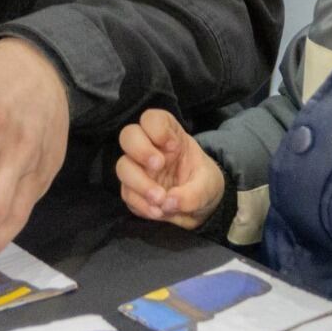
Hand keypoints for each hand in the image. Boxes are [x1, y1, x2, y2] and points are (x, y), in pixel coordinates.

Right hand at [116, 108, 224, 228]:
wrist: (200, 208)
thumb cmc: (204, 184)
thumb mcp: (208, 186)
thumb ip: (193, 194)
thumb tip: (169, 202)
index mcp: (169, 136)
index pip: (152, 119)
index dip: (157, 129)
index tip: (173, 147)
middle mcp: (148, 148)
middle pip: (128, 136)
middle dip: (140, 150)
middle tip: (159, 166)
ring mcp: (138, 169)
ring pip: (122, 166)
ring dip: (139, 183)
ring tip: (160, 200)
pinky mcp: (133, 190)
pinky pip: (127, 194)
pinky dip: (141, 204)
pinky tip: (158, 212)